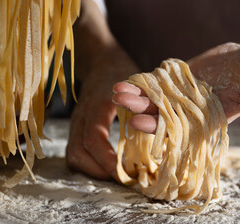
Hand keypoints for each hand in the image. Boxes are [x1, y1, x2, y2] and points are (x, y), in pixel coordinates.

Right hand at [66, 0, 138, 179]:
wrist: (100, 60)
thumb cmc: (123, 71)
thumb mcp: (139, 85)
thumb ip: (150, 107)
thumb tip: (165, 139)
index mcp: (97, 104)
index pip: (95, 138)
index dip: (108, 160)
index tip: (125, 174)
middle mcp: (82, 115)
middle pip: (77, 153)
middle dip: (99, 171)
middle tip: (122, 179)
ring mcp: (76, 121)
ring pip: (74, 155)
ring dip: (93, 170)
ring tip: (115, 176)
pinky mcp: (77, 126)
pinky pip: (76, 150)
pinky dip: (90, 163)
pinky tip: (107, 165)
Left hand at [113, 43, 239, 136]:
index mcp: (207, 121)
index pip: (179, 129)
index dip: (158, 127)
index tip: (138, 122)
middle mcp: (190, 113)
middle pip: (160, 115)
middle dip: (140, 110)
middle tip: (119, 104)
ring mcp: (180, 97)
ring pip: (155, 100)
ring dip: (136, 97)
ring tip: (117, 91)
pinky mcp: (175, 82)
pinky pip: (156, 84)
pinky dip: (142, 83)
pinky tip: (126, 81)